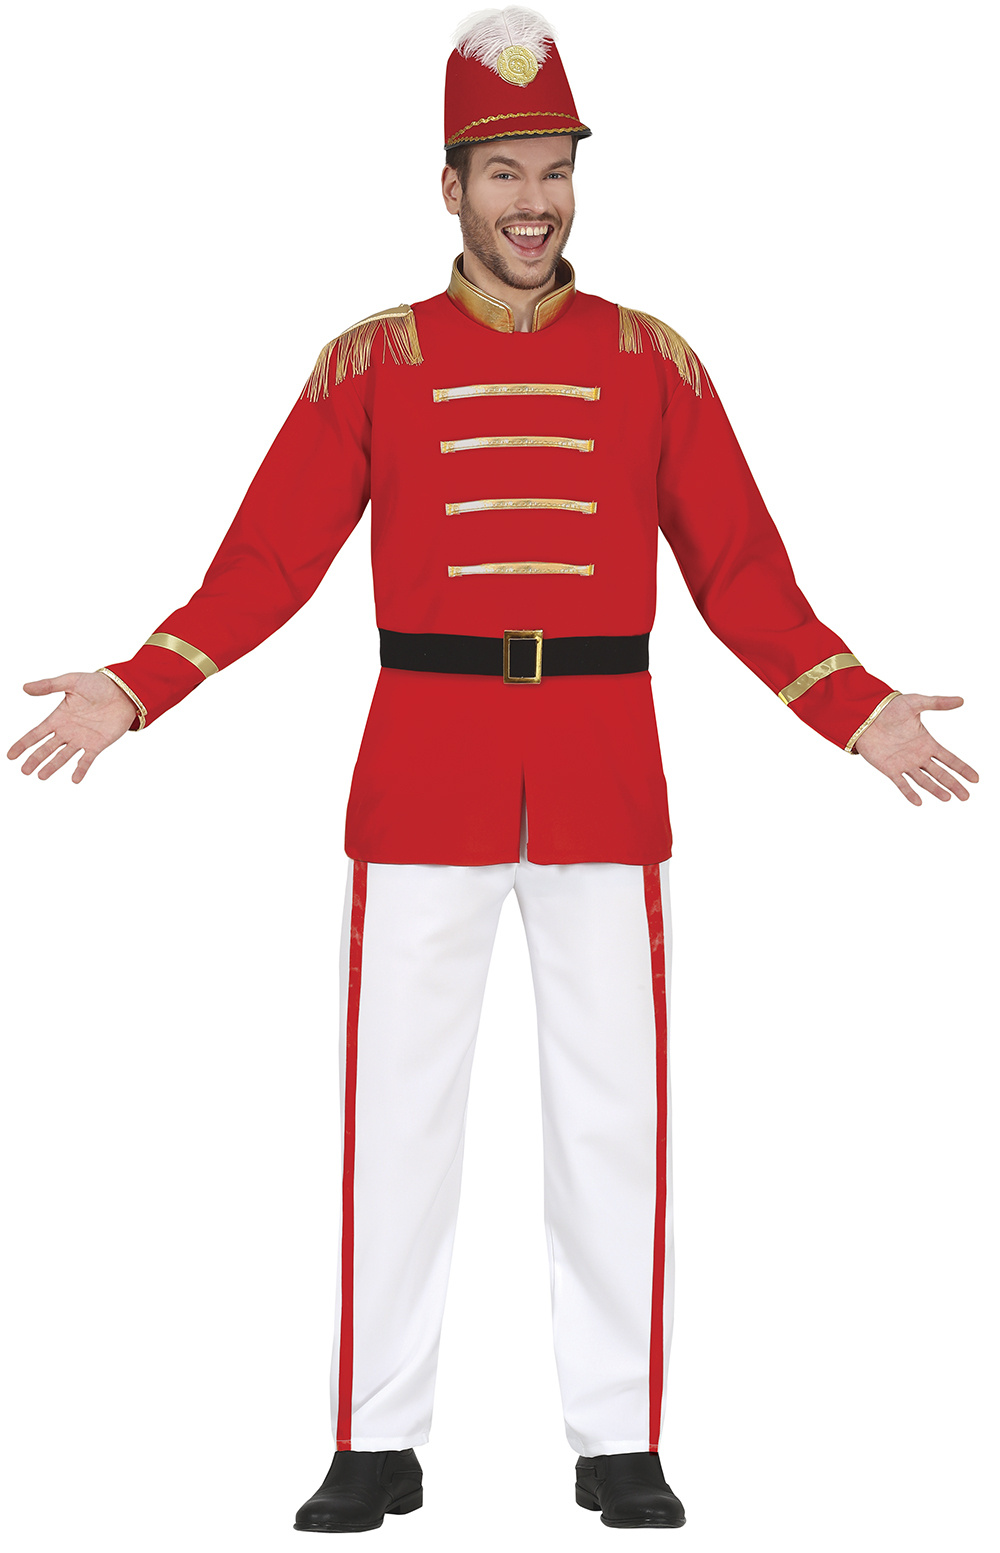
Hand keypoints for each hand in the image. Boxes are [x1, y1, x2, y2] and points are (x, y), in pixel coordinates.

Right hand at [7, 671, 138, 783]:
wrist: (124, 691)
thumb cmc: (97, 684)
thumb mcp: (71, 682)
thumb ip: (49, 686)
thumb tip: (25, 688)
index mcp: (58, 717)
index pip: (36, 734)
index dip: (23, 744)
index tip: (10, 755)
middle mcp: (67, 731)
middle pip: (46, 748)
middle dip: (35, 759)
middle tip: (24, 771)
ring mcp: (82, 739)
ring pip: (63, 756)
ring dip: (52, 766)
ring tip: (41, 776)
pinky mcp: (97, 744)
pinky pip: (87, 760)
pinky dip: (81, 770)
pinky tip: (74, 779)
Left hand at [853, 693, 978, 804]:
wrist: (865, 715)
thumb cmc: (890, 708)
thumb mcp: (916, 703)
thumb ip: (937, 703)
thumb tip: (961, 700)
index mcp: (927, 742)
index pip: (950, 759)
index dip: (962, 769)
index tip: (975, 779)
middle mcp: (918, 756)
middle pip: (940, 774)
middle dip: (954, 784)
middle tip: (966, 797)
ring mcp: (904, 763)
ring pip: (924, 781)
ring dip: (936, 790)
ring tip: (948, 798)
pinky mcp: (889, 768)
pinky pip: (902, 783)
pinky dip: (909, 793)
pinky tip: (918, 802)